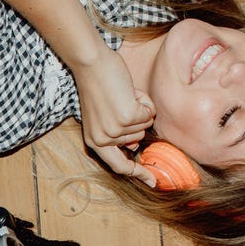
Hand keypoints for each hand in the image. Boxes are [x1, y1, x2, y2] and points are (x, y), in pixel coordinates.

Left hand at [70, 50, 156, 186]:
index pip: (119, 166)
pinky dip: (144, 101)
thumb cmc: (99, 86)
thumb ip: (118, 133)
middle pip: (139, 137)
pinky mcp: (126, 117)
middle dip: (137, 118)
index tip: (152, 181)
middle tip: (121, 101)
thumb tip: (136, 146)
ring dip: (140, 108)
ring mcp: (114, 129)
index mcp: (95, 142)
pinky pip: (149, 113)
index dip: (138, 173)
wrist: (92, 65)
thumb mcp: (103, 116)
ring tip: (122, 95)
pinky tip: (129, 91)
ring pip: (145, 124)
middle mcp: (103, 139)